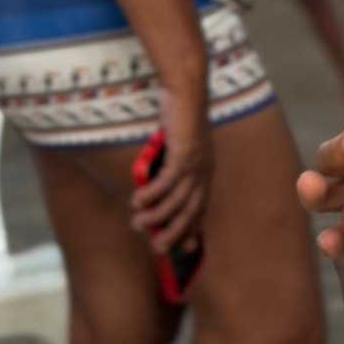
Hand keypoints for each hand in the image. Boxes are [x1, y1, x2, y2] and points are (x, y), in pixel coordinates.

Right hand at [131, 85, 210, 254]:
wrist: (186, 93)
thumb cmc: (178, 121)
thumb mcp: (176, 149)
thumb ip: (169, 169)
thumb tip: (152, 194)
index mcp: (206, 172)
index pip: (201, 207)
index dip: (194, 229)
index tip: (187, 250)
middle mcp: (205, 171)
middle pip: (192, 210)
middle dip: (175, 232)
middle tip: (157, 249)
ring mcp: (197, 162)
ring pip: (177, 199)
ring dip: (157, 214)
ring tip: (137, 223)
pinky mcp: (185, 152)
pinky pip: (168, 180)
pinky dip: (153, 193)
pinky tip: (138, 201)